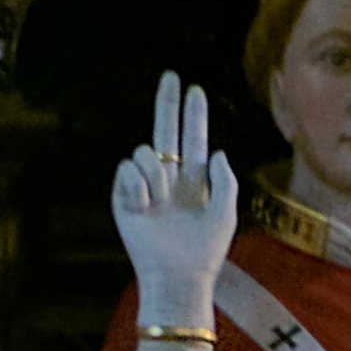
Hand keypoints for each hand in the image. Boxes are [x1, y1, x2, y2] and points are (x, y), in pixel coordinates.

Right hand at [114, 73, 238, 329]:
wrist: (177, 275)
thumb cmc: (205, 250)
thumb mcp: (226, 212)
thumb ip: (226, 179)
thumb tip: (218, 151)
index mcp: (194, 180)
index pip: (194, 139)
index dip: (194, 115)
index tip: (195, 89)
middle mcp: (169, 178)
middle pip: (166, 131)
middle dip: (167, 103)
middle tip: (171, 75)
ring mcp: (145, 187)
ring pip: (145, 151)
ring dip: (155, 171)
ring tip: (160, 200)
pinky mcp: (124, 197)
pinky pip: (127, 168)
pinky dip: (138, 183)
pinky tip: (145, 206)